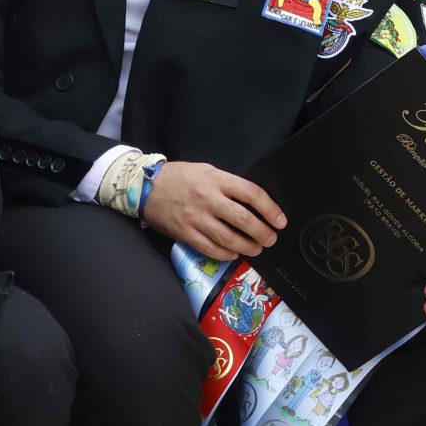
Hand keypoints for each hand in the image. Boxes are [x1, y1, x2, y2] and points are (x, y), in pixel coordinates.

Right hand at [141, 161, 286, 259]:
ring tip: (256, 249)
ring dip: (247, 247)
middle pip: (243, 219)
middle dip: (262, 232)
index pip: (251, 194)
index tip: (280, 220)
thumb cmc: (181, 177)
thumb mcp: (208, 171)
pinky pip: (209, 248)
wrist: (146, 187)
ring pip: (228, 238)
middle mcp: (208, 199)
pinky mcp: (184, 233)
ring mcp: (196, 218)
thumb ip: (228, 185)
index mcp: (217, 180)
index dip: (270, 209)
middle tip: (271, 239)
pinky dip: (225, 254)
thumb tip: (253, 202)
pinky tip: (234, 254)